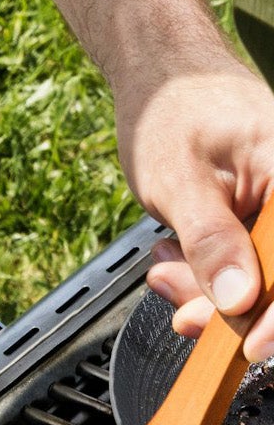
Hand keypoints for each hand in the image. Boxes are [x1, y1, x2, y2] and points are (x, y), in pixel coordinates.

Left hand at [116, 47, 273, 364]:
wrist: (161, 78)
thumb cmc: (171, 110)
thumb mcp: (180, 181)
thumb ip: (211, 242)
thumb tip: (238, 302)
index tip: (255, 346)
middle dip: (230, 307)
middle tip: (182, 312)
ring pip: (260, 282)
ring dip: (208, 294)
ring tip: (166, 268)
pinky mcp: (264, 224)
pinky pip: (242, 269)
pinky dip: (204, 279)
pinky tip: (173, 259)